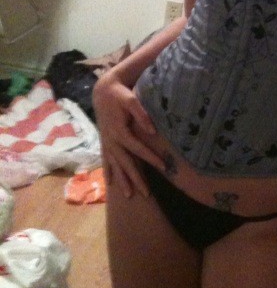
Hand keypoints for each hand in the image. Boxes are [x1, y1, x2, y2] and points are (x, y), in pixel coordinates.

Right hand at [93, 71, 163, 197]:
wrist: (102, 91)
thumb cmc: (119, 94)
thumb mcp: (131, 100)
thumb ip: (141, 114)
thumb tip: (152, 131)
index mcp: (119, 131)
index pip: (137, 148)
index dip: (150, 157)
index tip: (163, 167)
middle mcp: (111, 140)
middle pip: (125, 163)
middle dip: (135, 178)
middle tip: (146, 194)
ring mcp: (106, 143)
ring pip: (115, 165)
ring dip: (121, 180)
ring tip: (128, 196)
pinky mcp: (104, 142)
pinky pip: (106, 161)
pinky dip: (108, 172)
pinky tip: (110, 184)